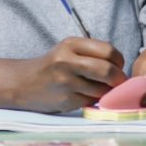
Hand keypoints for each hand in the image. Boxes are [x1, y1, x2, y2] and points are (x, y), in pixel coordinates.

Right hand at [12, 37, 126, 112]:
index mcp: (71, 44)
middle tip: (118, 81)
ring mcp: (65, 82)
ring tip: (98, 87)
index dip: (119, 60)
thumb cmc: (53, 65)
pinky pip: (90, 101)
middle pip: (107, 70)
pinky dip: (92, 99)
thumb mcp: (69, 49)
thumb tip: (120, 67)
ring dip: (106, 91)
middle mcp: (67, 61)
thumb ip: (93, 53)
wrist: (24, 83)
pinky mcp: (65, 100)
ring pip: (101, 89)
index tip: (118, 65)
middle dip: (118, 78)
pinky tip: (83, 94)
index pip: (108, 50)